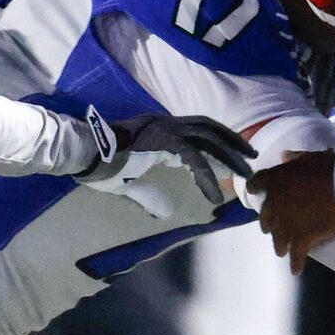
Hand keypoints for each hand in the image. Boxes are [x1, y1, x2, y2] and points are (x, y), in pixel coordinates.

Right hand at [79, 112, 257, 216]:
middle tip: (252, 159)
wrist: (83, 153)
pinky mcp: (164, 141)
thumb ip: (146, 193)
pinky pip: (194, 159)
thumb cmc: (99, 166)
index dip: (219, 139)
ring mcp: (166, 128)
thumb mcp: (128, 181)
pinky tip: (216, 196)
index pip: (198, 128)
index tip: (235, 152)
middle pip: (209, 128)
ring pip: (209, 140)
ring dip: (230, 158)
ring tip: (246, 176)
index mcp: (159, 126)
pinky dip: (207, 177)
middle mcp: (166, 122)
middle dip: (233, 143)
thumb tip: (160, 211)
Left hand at [251, 149, 334, 270]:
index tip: (255, 191)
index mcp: (276, 180)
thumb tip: (284, 157)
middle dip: (268, 223)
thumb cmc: (331, 168)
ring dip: (279, 244)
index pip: (258, 183)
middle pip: (266, 216)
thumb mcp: (311, 157)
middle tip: (270, 228)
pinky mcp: (302, 238)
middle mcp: (276, 204)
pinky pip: (296, 255)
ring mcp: (287, 223)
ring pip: (278, 238)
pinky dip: (295, 263)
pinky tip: (295, 270)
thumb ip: (295, 159)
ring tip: (281, 251)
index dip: (256, 188)